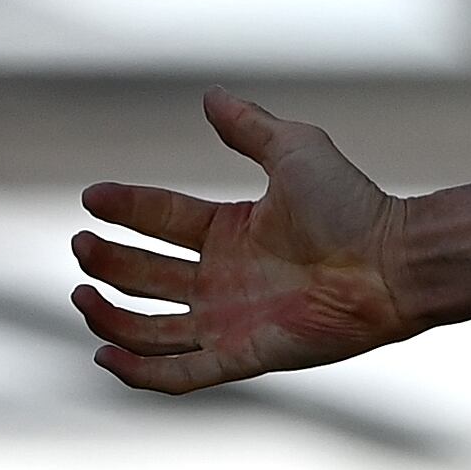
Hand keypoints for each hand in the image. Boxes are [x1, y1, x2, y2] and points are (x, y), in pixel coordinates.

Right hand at [72, 89, 420, 393]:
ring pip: (149, 328)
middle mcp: (223, 278)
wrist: (390, 262)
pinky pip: (179, 374)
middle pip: (145, 274)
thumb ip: (251, 127)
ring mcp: (229, 320)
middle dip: (107, 261)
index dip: (124, 208)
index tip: (91, 197)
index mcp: (230, 231)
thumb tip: (210, 95)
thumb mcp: (295, 152)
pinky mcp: (240, 356)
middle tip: (80, 244)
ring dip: (110, 316)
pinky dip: (138, 371)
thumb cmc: (353, 206)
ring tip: (83, 296)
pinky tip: (104, 353)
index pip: (160, 220)